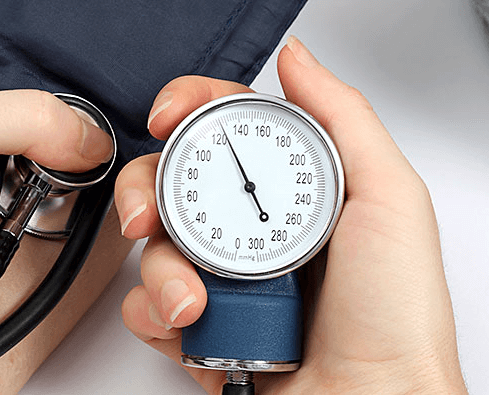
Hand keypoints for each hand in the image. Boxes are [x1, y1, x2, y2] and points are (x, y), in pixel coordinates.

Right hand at [115, 36, 465, 393]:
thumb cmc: (394, 315)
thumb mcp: (388, 199)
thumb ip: (342, 119)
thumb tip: (296, 61)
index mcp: (288, 192)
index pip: (224, 130)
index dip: (187, 111)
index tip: (168, 116)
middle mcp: (248, 230)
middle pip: (171, 183)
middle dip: (145, 191)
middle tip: (147, 216)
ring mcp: (221, 279)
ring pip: (153, 247)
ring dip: (161, 271)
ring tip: (196, 302)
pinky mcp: (199, 325)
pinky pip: (147, 304)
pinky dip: (151, 311)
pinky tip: (185, 323)